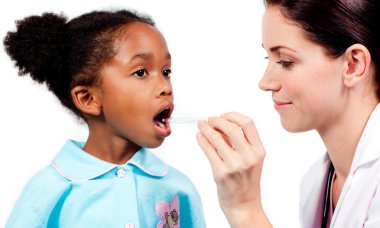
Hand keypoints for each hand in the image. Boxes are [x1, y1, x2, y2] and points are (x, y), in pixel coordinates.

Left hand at [197, 112, 271, 226]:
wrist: (244, 205)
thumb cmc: (246, 181)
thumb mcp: (251, 159)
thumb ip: (240, 142)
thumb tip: (220, 124)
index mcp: (259, 151)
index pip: (248, 123)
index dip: (233, 116)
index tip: (223, 116)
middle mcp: (249, 157)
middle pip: (232, 128)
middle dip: (217, 120)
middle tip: (209, 119)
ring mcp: (235, 165)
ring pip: (217, 138)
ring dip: (206, 128)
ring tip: (201, 126)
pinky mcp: (221, 173)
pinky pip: (208, 150)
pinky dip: (202, 140)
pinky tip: (199, 137)